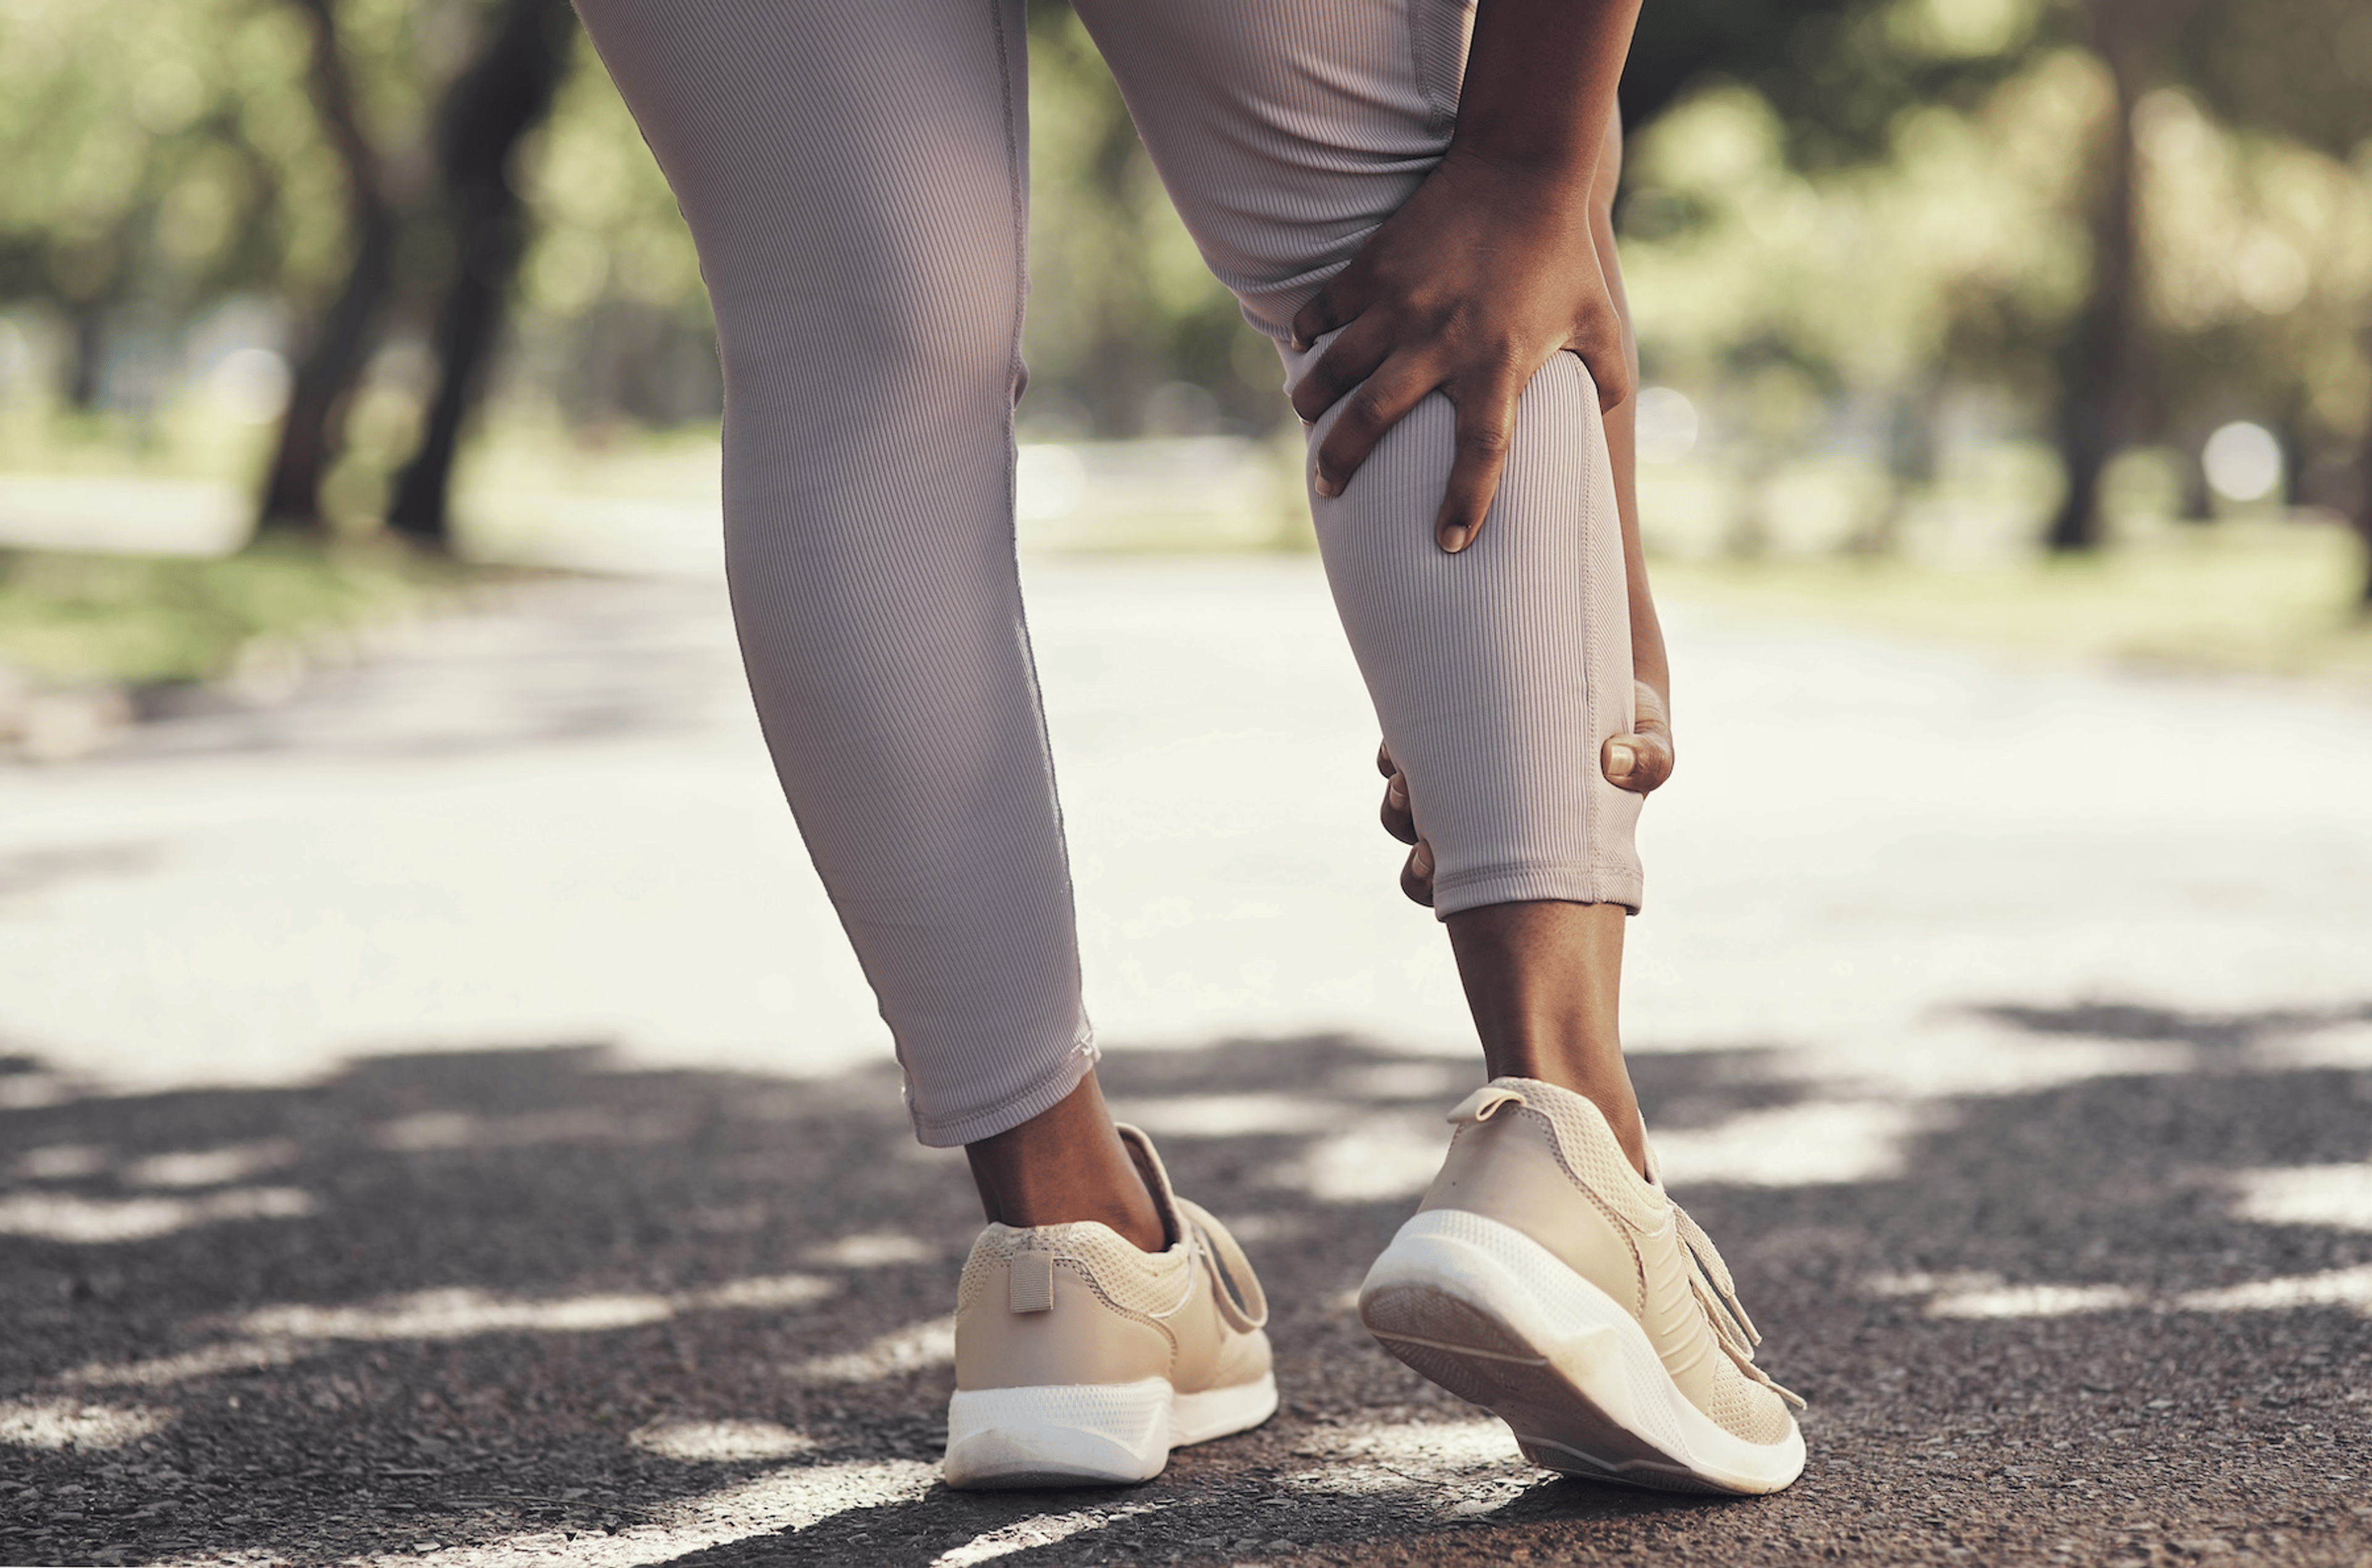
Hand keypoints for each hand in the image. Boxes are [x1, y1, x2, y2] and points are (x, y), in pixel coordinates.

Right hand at [1289, 148, 1628, 554]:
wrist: (1521, 167)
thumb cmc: (1562, 253)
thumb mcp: (1599, 320)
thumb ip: (1609, 379)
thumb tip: (1607, 420)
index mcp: (1499, 363)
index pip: (1481, 453)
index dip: (1465, 504)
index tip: (1449, 543)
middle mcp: (1442, 341)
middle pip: (1374, 419)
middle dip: (1342, 462)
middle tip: (1328, 489)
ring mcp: (1401, 303)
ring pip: (1335, 369)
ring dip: (1313, 403)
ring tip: (1307, 421)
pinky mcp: (1374, 267)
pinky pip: (1324, 310)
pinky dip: (1309, 334)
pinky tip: (1306, 351)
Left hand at [1378, 679, 1671, 905]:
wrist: (1606, 665)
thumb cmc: (1629, 721)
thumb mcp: (1651, 742)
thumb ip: (1650, 760)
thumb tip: (1615, 761)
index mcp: (1525, 849)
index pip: (1462, 893)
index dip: (1435, 884)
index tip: (1432, 864)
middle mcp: (1484, 823)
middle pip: (1424, 869)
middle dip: (1415, 865)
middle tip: (1423, 845)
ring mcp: (1458, 782)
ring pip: (1402, 812)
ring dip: (1395, 805)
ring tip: (1402, 782)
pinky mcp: (1442, 735)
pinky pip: (1398, 753)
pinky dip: (1393, 752)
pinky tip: (1401, 741)